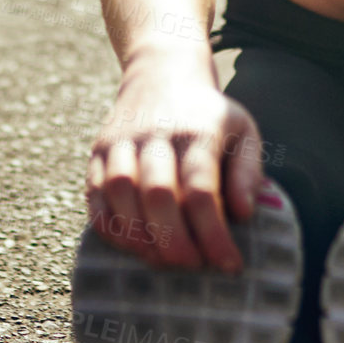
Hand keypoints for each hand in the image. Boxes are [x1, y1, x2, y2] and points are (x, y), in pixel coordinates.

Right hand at [85, 47, 265, 269]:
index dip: (213, 233)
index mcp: (197, 131)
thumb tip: (244, 214)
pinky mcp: (98, 153)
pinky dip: (111, 228)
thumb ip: (248, 172)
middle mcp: (154, 135)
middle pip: (157, 193)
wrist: (162, 73)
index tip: (230, 265)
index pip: (201, 189)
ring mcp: (121, 142)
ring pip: (119, 193)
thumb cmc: (209, 116)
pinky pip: (95, 196)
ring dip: (139, 237)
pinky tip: (133, 247)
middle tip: (193, 268)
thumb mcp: (243, 132)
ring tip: (163, 263)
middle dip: (174, 240)